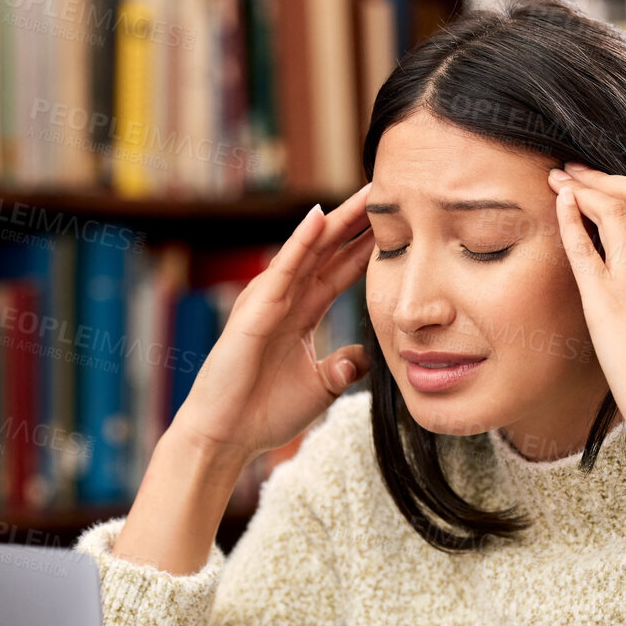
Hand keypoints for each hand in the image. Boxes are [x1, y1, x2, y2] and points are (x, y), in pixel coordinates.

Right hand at [167, 182, 375, 468]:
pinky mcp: (255, 309)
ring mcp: (269, 300)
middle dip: (357, 222)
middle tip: (387, 190)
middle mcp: (286, 300)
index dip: (367, 246)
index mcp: (301, 314)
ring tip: (365, 192)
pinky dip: (301, 242)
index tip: (397, 224)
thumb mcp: (321, 387)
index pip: (341, 270)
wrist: (228, 435)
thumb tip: (365, 354)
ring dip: (337, 220)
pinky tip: (321, 216)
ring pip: (309, 251)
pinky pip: (283, 269)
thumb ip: (344, 367)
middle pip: (329, 251)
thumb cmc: (265, 412)